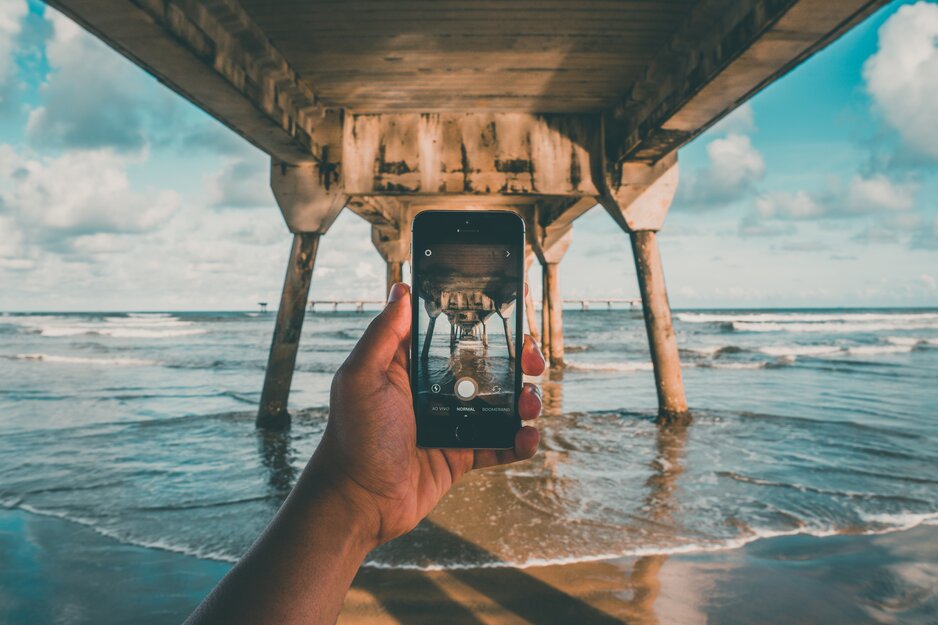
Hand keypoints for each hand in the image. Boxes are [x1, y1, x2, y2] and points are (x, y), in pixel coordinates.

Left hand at [308, 282, 545, 547]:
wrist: (358, 502)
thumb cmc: (353, 437)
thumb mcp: (361, 377)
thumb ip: (383, 334)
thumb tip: (401, 289)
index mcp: (412, 365)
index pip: (453, 332)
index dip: (483, 320)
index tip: (512, 309)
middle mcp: (435, 390)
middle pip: (488, 364)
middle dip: (517, 359)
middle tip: (532, 361)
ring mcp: (451, 422)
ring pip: (501, 402)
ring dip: (524, 399)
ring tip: (530, 404)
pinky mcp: (461, 453)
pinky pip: (499, 443)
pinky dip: (518, 440)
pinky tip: (526, 437)